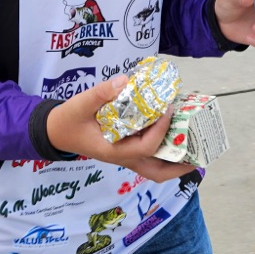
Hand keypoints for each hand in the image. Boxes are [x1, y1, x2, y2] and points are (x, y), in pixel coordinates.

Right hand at [46, 76, 192, 182]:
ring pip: (154, 168)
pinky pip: (148, 155)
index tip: (167, 109)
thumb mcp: (80, 104)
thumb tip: (125, 81)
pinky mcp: (124, 150)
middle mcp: (122, 158)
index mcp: (113, 151)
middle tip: (198, 156)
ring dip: (174, 161)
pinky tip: (173, 134)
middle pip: (156, 172)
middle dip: (178, 166)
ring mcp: (124, 156)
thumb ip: (100, 93)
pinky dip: (163, 149)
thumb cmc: (68, 120)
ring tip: (194, 148)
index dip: (160, 130)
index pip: (145, 147)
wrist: (56, 131)